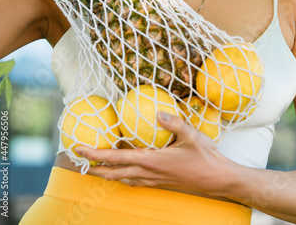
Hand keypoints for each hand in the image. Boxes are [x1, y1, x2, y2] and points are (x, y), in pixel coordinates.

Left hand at [75, 112, 234, 197]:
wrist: (218, 181)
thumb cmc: (206, 158)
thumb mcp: (192, 136)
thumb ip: (174, 123)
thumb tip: (157, 112)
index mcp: (152, 161)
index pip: (117, 158)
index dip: (96, 154)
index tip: (79, 150)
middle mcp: (148, 173)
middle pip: (113, 173)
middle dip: (93, 167)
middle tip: (77, 161)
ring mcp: (153, 180)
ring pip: (122, 178)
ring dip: (106, 173)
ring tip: (94, 165)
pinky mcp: (160, 183)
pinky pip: (134, 180)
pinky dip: (122, 175)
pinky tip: (123, 170)